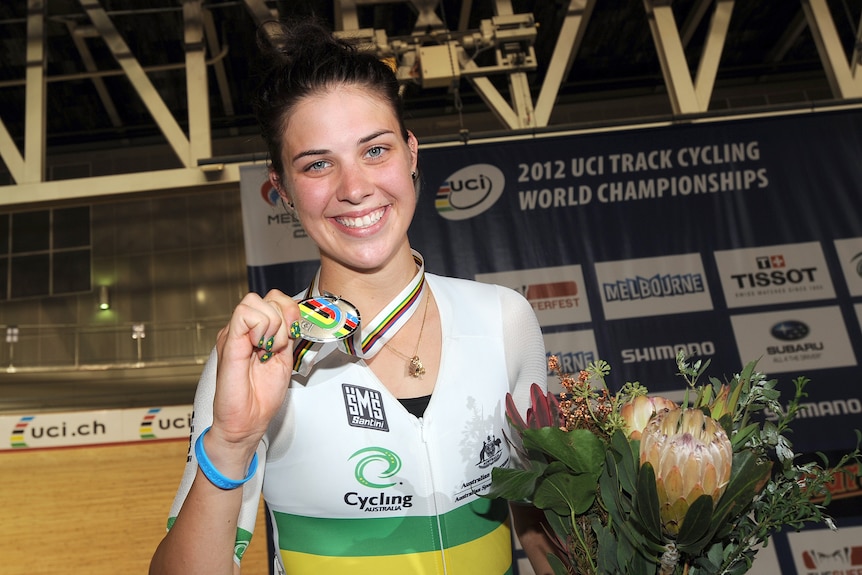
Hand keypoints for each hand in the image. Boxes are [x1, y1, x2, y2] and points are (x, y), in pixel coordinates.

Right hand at [210, 289, 298, 448]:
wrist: (248, 420)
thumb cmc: (262, 396)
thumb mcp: (284, 357)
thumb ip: (288, 332)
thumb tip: (294, 311)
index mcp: (257, 331)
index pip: (276, 299)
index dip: (291, 312)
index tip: (291, 336)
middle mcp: (244, 329)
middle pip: (269, 297)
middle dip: (283, 320)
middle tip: (277, 347)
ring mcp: (234, 333)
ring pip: (256, 301)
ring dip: (272, 326)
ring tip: (266, 351)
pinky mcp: (228, 341)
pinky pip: (245, 314)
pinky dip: (260, 328)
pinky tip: (259, 348)